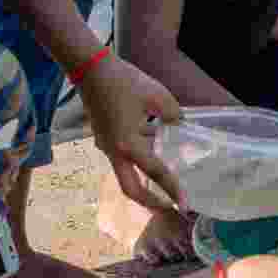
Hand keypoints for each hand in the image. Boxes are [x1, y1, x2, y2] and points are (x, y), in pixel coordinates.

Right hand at [77, 53, 184, 209]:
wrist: (91, 69)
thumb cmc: (124, 82)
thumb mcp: (158, 97)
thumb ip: (173, 116)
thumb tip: (180, 126)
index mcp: (128, 145)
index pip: (155, 172)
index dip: (173, 188)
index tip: (186, 204)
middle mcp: (114, 151)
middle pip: (130, 188)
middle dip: (150, 201)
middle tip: (170, 208)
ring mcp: (106, 146)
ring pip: (127, 171)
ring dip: (146, 177)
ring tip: (170, 180)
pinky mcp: (104, 138)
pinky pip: (125, 154)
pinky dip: (141, 157)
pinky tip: (158, 147)